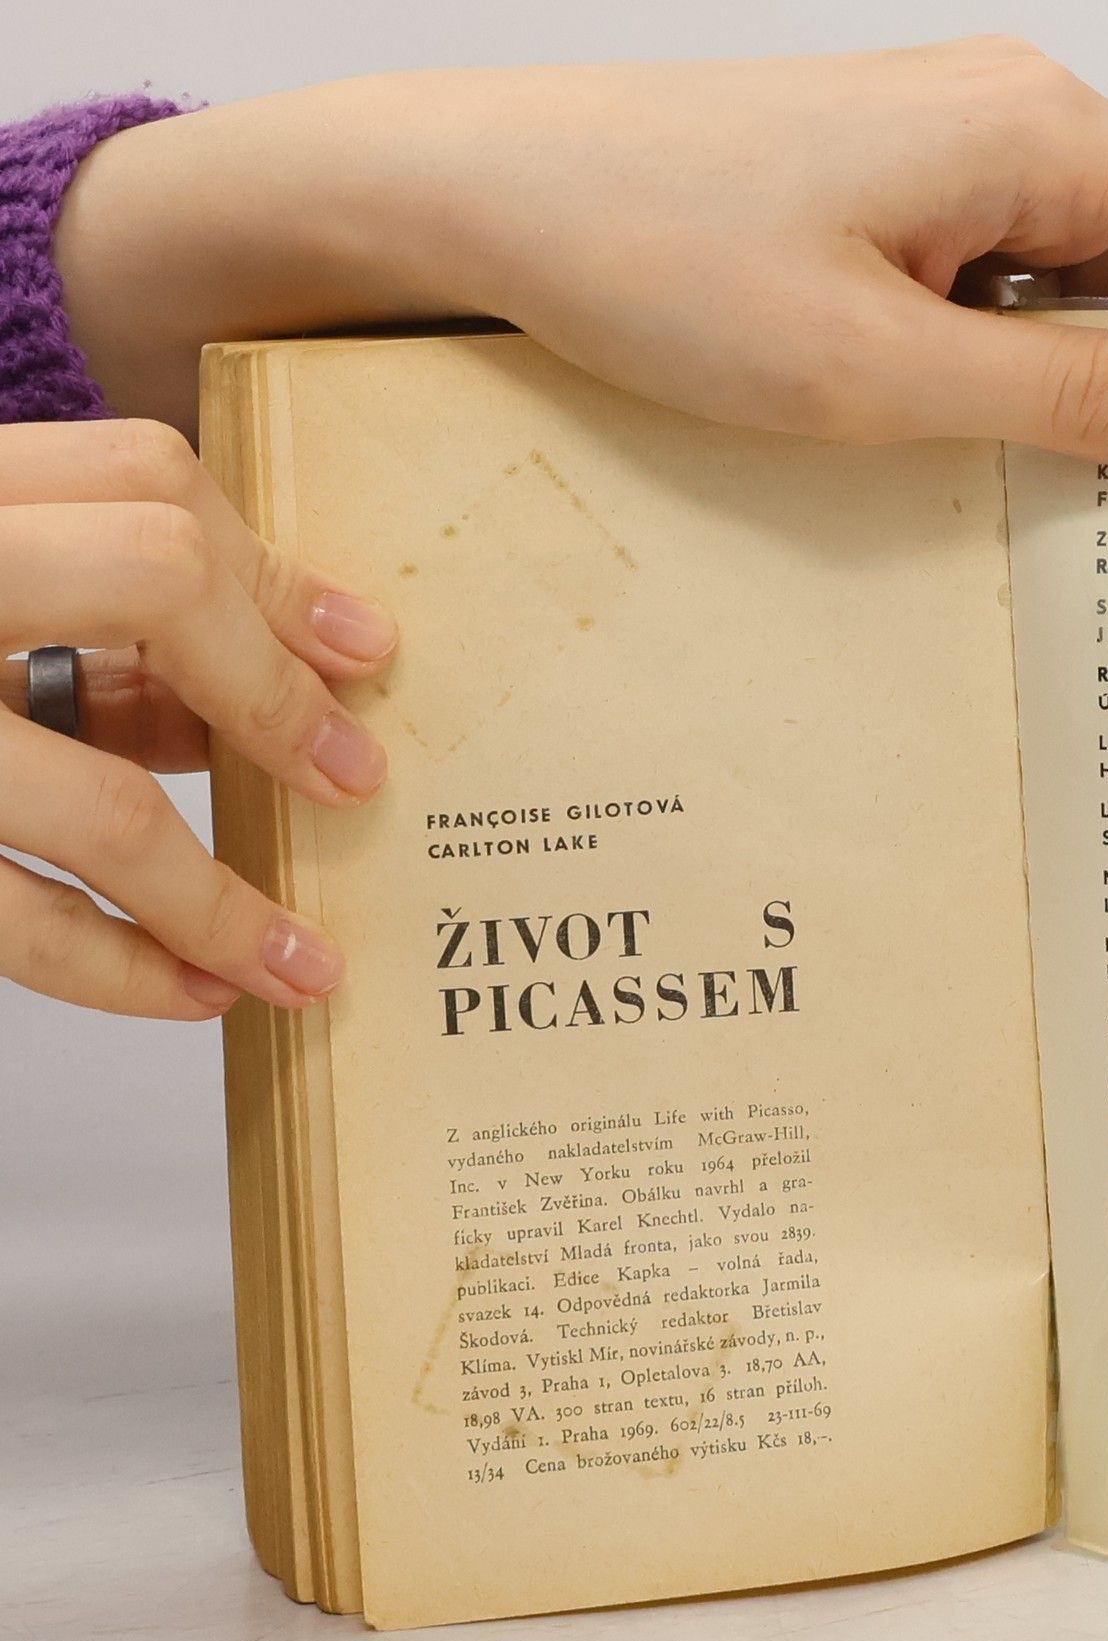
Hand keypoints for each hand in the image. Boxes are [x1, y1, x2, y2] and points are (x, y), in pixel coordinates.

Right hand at [0, 420, 394, 1018]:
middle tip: (351, 781)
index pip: (141, 477)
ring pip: (92, 798)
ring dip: (221, 901)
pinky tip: (196, 990)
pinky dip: (120, 968)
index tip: (365, 653)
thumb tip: (266, 705)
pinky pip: (11, 918)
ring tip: (307, 966)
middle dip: (273, 686)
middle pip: (148, 571)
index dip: (272, 570)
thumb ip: (89, 628)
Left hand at [55, 40, 1107, 465]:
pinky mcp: (885, 191)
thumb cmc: (660, 261)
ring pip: (1076, 289)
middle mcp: (1016, 122)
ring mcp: (947, 153)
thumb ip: (1081, 395)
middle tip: (1064, 503)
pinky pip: (989, 285)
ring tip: (952, 458)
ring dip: (1045, 386)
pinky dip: (975, 361)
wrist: (482, 197)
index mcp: (1046, 136)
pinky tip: (898, 415)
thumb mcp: (889, 369)